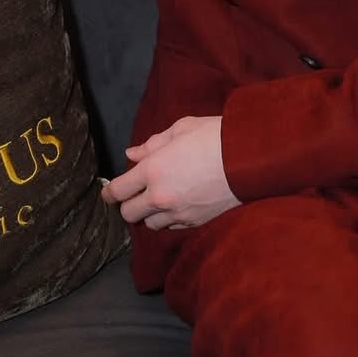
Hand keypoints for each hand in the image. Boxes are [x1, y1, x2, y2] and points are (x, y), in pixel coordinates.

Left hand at [102, 116, 240, 230]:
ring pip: (150, 224)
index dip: (109, 193)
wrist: (250, 159)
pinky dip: (168, 220)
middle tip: (134, 195)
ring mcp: (178, 213)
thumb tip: (132, 155)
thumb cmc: (214, 136)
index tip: (108, 193)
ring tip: (157, 201)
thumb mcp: (180, 129)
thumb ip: (152, 144)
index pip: (119, 190)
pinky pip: (171, 227)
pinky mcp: (195, 221)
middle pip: (129, 214)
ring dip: (149, 214)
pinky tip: (176, 206)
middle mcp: (160, 196)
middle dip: (127, 205)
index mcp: (152, 170)